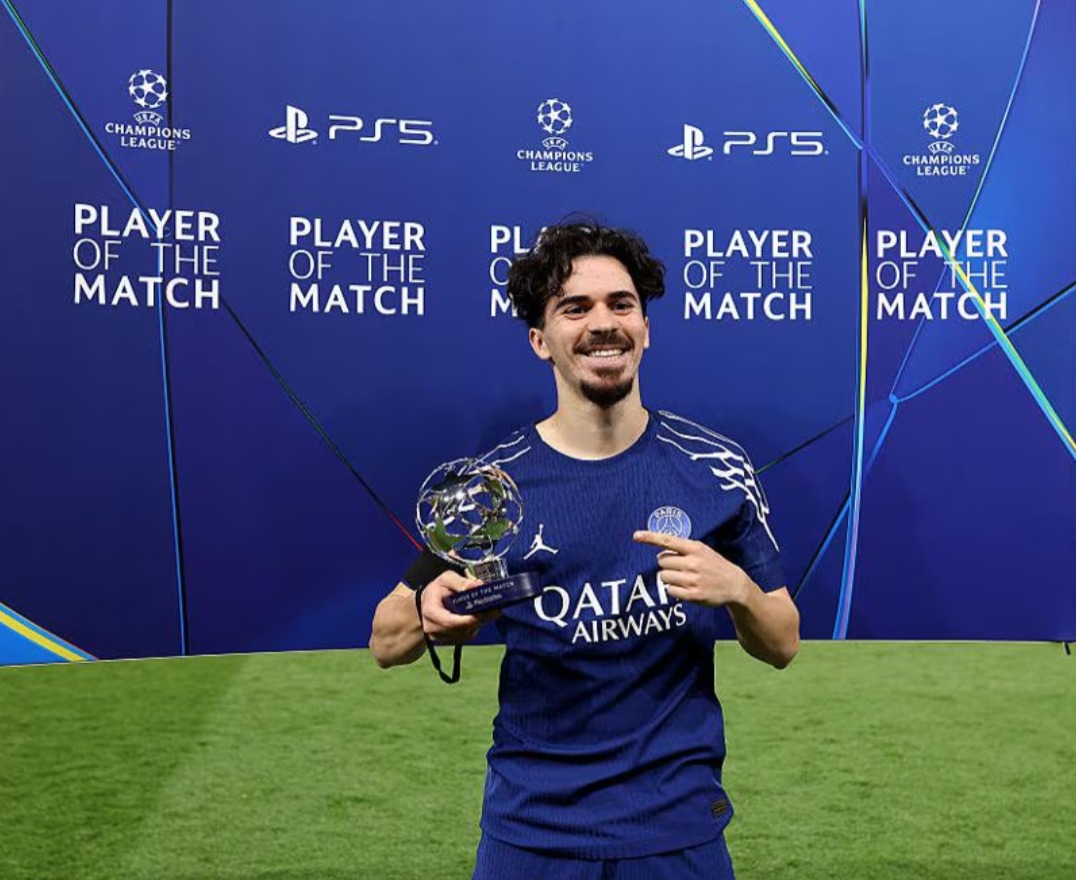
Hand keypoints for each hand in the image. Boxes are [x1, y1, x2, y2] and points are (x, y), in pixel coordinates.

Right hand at [420, 570, 496, 642]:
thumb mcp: (445, 579)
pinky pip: (467, 636)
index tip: (484, 612)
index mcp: (431, 612)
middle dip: (480, 619)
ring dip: (479, 623)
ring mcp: (441, 638)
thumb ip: (460, 582)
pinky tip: (478, 616)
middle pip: (462, 629)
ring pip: (467, 633)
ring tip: (488, 610)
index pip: (451, 622)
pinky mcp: (449, 641)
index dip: (469, 619)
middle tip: (496, 610)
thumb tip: (477, 585)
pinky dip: (475, 626)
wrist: (426, 604)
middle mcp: (434, 629)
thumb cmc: (436, 591)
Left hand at [633, 530, 751, 607]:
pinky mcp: (693, 595)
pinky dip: (674, 590)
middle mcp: (694, 562)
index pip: (668, 540)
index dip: (650, 538)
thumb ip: (683, 549)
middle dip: (666, 564)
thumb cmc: (714, 565)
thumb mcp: (703, 551)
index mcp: (695, 548)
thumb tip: (660, 553)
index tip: (636, 536)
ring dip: (669, 578)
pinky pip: (670, 591)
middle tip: (679, 567)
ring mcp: (693, 579)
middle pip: (661, 561)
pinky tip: (685, 588)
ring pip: (664, 577)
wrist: (735, 585)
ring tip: (683, 578)